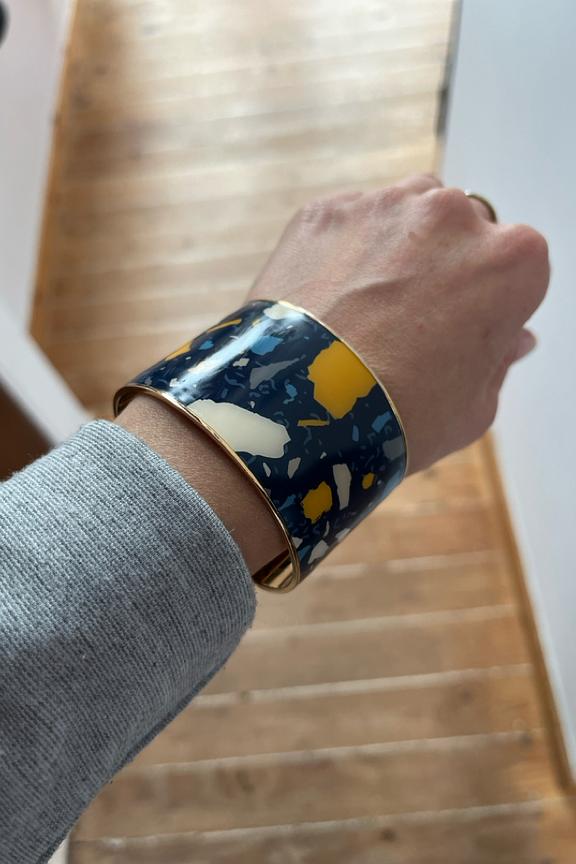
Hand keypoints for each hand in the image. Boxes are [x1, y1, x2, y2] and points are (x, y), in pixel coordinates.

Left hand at [248, 174, 548, 472]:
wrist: (303, 409)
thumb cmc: (398, 414)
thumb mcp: (474, 407)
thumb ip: (498, 360)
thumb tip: (510, 339)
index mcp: (511, 261)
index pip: (515, 266)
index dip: (488, 301)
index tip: (463, 330)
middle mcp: (453, 215)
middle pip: (460, 231)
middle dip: (443, 267)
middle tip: (410, 323)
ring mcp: (385, 206)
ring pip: (404, 215)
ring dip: (395, 248)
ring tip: (365, 309)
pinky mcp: (326, 211)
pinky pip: (347, 225)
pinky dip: (343, 252)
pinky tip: (329, 301)